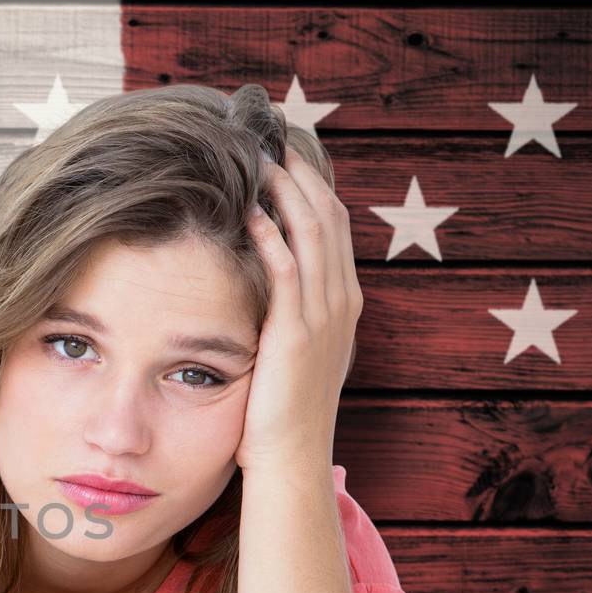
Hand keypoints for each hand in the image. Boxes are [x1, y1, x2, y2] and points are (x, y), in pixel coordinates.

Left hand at [235, 151, 363, 474]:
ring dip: (285, 190)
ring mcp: (324, 316)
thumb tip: (262, 278)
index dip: (312, 182)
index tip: (285, 150)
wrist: (290, 458)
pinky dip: (270, 235)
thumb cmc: (281, 410)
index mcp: (343, 301)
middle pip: (328, 216)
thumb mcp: (295, 350)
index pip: (333, 224)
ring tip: (257, 156)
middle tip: (269, 134)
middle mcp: (342, 301)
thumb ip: (289, 311)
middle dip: (301, 171)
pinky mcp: (297, 333)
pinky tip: (248, 211)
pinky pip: (287, 270)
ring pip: (312, 233)